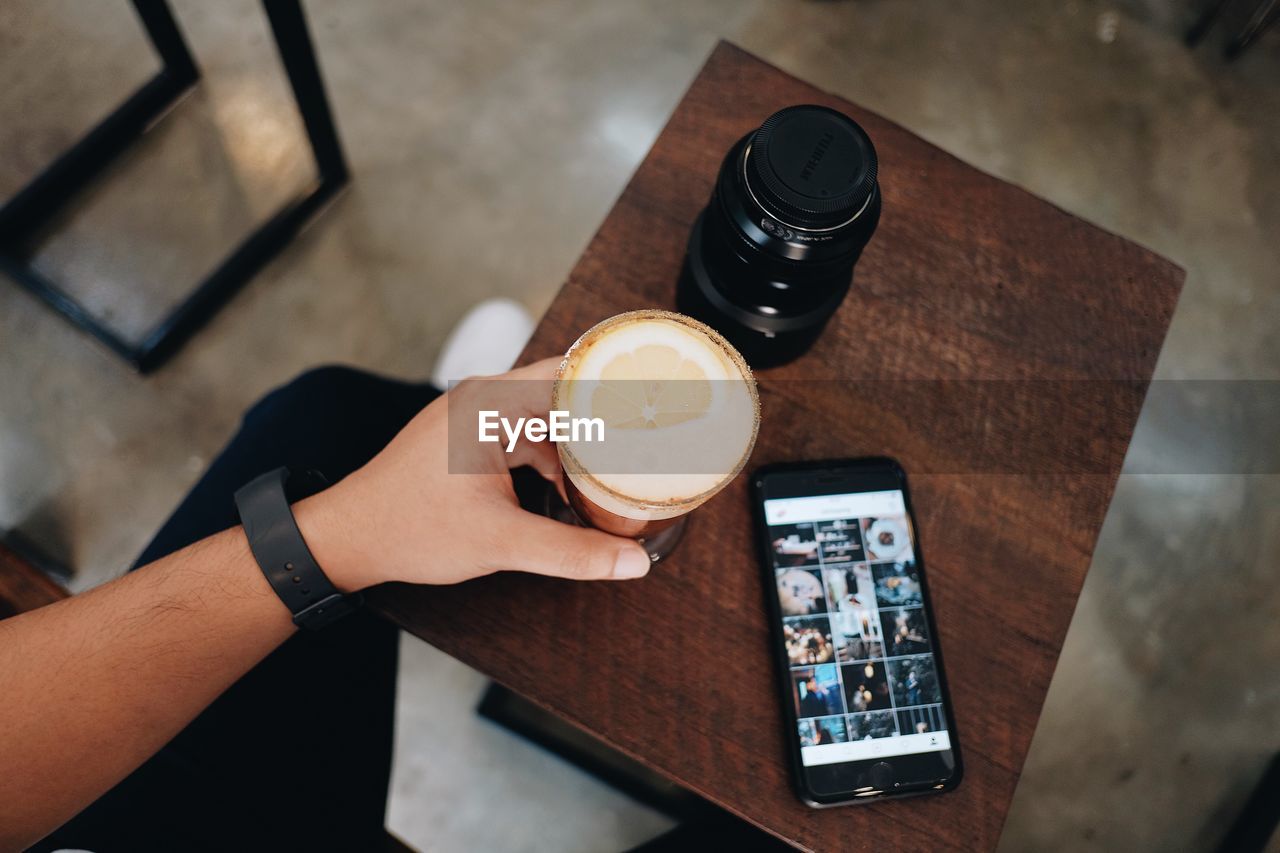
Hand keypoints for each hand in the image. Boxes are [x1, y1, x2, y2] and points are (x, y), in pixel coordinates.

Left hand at [293, 358, 650, 590]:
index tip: (663, 394)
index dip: (621, 382)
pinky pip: (525, 430)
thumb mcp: (501, 543)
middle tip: (656, 431)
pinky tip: (574, 483)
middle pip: (565, 388)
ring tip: (625, 459)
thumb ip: (572, 552)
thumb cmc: (409, 529)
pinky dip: (553, 452)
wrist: (348, 537)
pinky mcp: (467, 434)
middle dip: (609, 411)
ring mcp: (473, 413)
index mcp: (492, 404)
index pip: (574, 372)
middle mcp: (484, 396)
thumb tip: (631, 561)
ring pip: (546, 412)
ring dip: (581, 436)